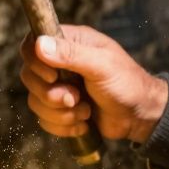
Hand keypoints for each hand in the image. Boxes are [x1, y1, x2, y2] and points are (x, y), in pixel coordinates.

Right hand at [19, 25, 168, 143]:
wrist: (139, 116)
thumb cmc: (126, 84)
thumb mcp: (102, 65)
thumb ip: (71, 55)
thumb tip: (40, 44)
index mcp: (70, 42)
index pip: (32, 43)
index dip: (35, 62)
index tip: (53, 76)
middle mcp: (59, 62)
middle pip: (29, 76)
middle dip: (51, 95)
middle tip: (75, 98)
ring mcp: (59, 86)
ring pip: (35, 101)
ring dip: (60, 113)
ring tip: (85, 111)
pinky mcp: (60, 109)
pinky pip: (44, 119)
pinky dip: (63, 126)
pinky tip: (83, 123)